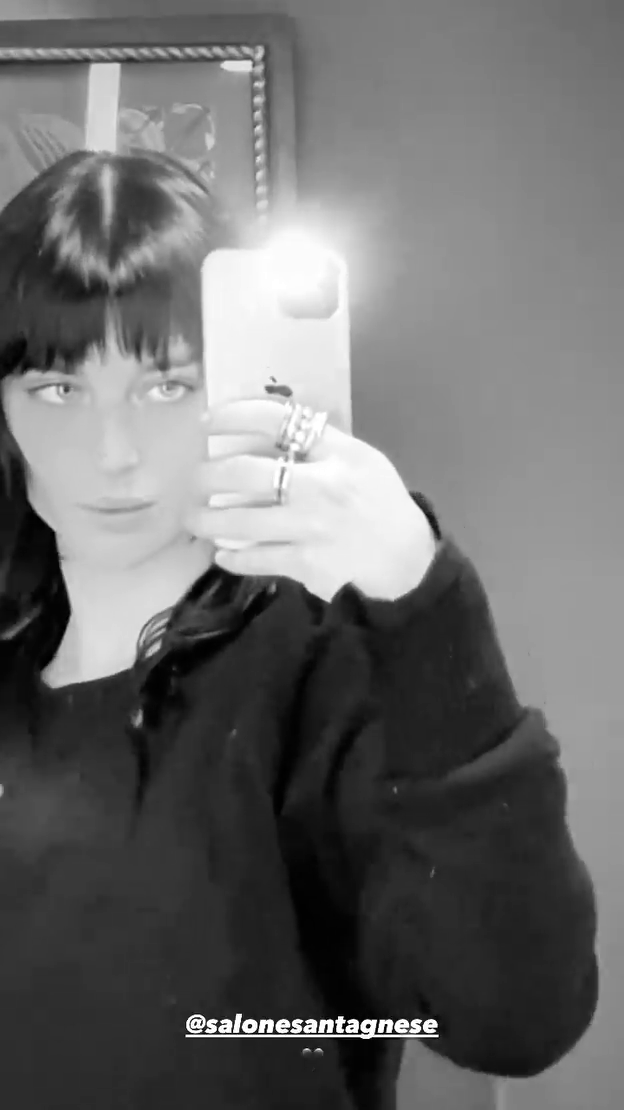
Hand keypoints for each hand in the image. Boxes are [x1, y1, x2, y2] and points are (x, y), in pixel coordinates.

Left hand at [185, 397, 437, 602]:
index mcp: (338, 454)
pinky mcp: (306, 565)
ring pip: (240, 521)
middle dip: (207, 475)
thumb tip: (263, 434)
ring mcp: (311, 528)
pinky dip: (232, 558)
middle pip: (245, 472)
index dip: (234, 416)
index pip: (278, 420)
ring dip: (207, 520)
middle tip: (194, 481)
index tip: (207, 422)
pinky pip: (255, 558)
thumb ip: (321, 445)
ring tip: (194, 518)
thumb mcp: (363, 461)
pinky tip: (221, 555)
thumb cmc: (381, 506)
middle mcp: (322, 487)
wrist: (408, 564)